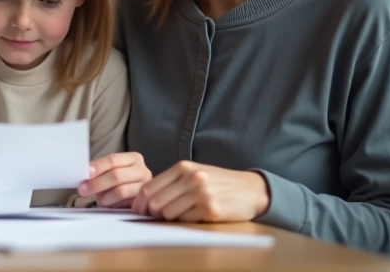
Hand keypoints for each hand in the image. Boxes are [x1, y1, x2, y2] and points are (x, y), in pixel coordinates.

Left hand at [77, 152, 150, 207]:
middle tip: (84, 190)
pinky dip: (114, 205)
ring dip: (105, 197)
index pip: (113, 160)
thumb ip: (99, 170)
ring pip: (120, 191)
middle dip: (97, 183)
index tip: (86, 173)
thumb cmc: (118, 182)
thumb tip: (84, 176)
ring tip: (100, 199)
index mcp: (133, 158)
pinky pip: (125, 204)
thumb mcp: (110, 171)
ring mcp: (145, 187)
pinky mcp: (143, 203)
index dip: (98, 166)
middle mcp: (142, 171)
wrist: (132, 196)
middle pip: (117, 175)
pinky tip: (110, 204)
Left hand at [131, 161, 269, 221]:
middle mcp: (191, 178)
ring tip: (183, 213)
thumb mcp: (194, 173)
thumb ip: (171, 183)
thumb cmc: (218, 183)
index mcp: (183, 167)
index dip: (139, 203)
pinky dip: (186, 222)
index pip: (148, 187)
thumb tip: (145, 201)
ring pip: (168, 213)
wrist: (251, 189)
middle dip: (152, 213)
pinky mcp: (211, 210)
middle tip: (157, 217)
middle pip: (155, 202)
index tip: (138, 211)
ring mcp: (201, 193)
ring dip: (170, 218)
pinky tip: (197, 215)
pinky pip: (185, 221)